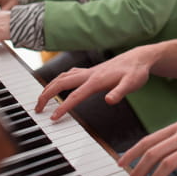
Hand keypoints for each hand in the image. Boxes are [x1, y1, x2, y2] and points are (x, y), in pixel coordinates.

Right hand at [35, 46, 153, 120]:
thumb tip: (109, 100)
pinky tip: (60, 84)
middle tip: (37, 109)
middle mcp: (89, 74)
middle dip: (46, 95)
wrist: (140, 58)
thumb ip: (120, 92)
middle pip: (61, 83)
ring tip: (42, 99)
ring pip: (63, 77)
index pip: (75, 95)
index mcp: (96, 80)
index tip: (52, 118)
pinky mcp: (91, 71)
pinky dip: (60, 79)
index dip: (63, 107)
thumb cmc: (136, 71)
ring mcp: (89, 71)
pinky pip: (70, 74)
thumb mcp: (132, 83)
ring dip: (50, 86)